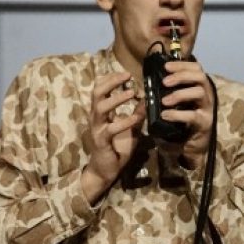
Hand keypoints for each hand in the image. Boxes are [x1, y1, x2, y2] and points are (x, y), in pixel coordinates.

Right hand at [82, 72, 144, 203]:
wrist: (106, 170)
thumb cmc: (116, 148)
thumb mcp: (130, 128)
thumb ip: (136, 114)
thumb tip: (147, 100)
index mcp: (101, 112)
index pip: (100, 88)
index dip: (110, 78)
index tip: (126, 73)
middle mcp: (96, 117)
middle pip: (97, 92)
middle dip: (111, 82)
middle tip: (127, 76)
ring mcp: (97, 128)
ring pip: (101, 108)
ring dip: (116, 98)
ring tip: (131, 93)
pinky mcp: (101, 141)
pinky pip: (111, 128)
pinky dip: (124, 121)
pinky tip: (135, 118)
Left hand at [159, 60, 213, 169]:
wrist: (193, 146)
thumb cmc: (182, 122)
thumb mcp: (176, 105)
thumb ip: (168, 94)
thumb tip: (148, 85)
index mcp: (200, 88)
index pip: (196, 68)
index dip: (182, 64)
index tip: (166, 66)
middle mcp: (207, 95)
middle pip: (200, 76)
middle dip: (181, 76)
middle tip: (165, 82)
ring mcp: (207, 109)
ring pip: (199, 92)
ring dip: (180, 94)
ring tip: (164, 101)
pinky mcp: (204, 123)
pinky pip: (193, 115)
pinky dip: (177, 114)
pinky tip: (165, 115)